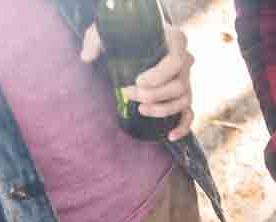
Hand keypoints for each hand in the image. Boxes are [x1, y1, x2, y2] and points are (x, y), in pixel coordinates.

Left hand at [81, 24, 195, 140]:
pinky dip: (182, 127)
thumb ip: (96, 40)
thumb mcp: (111, 30)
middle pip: (179, 85)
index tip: (138, 81)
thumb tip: (86, 57)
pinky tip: (170, 136)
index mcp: (176, 40)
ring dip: (163, 110)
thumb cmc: (128, 33)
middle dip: (154, 94)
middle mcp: (186, 61)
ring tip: (141, 110)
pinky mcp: (183, 96)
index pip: (176, 62)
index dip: (159, 75)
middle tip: (129, 94)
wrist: (141, 38)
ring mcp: (186, 80)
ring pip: (183, 101)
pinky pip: (189, 114)